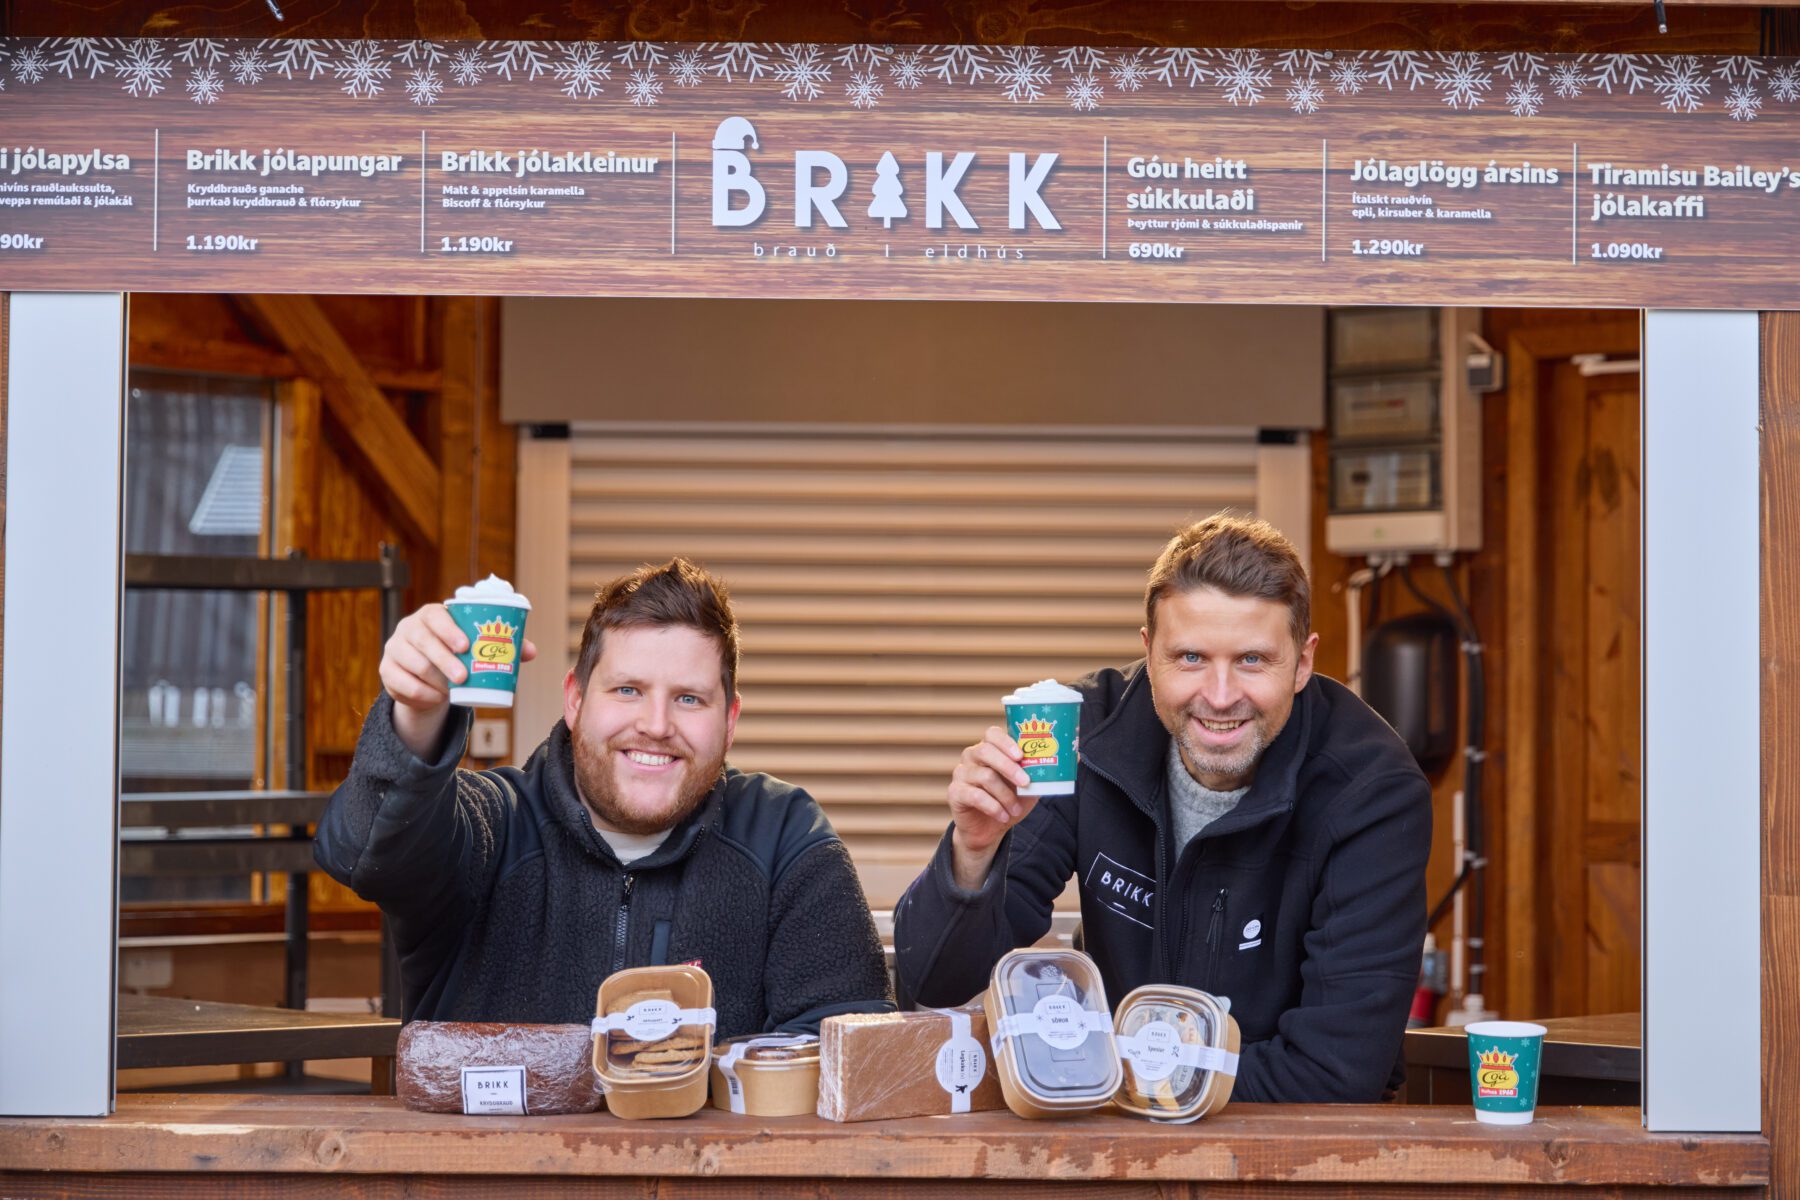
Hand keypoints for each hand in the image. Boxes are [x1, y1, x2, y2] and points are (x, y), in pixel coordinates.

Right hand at [379, 603, 536, 755]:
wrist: (428, 673)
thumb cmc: (457, 652)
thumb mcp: (476, 646)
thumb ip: (503, 645)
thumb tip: (531, 652)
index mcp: (431, 615)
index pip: (435, 616)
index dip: (448, 630)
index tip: (465, 645)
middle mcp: (408, 628)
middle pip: (422, 641)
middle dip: (443, 660)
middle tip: (463, 676)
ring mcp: (394, 649)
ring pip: (411, 664)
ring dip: (433, 679)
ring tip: (452, 690)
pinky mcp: (387, 671)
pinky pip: (400, 683)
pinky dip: (419, 693)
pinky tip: (435, 698)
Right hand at [946, 726, 1037, 888]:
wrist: (989, 829)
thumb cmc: (1011, 801)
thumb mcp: (1031, 786)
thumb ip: (1045, 770)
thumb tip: (1076, 754)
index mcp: (990, 750)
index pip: (992, 734)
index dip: (1005, 741)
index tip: (1021, 754)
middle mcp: (972, 757)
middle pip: (985, 751)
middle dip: (1008, 767)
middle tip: (1026, 782)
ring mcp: (961, 774)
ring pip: (983, 776)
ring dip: (1004, 794)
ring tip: (1015, 809)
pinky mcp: (955, 793)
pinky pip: (974, 795)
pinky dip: (992, 806)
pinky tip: (1003, 816)